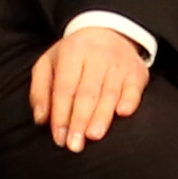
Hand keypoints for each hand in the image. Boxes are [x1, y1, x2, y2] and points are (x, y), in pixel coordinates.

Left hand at [29, 23, 149, 151]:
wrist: (109, 33)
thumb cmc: (73, 57)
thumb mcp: (49, 63)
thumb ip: (40, 90)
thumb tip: (41, 119)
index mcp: (72, 52)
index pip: (65, 88)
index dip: (61, 114)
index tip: (58, 138)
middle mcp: (97, 56)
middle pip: (87, 92)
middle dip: (79, 120)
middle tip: (74, 145)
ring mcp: (119, 63)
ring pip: (110, 92)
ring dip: (102, 116)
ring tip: (93, 136)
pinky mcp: (137, 71)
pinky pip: (134, 88)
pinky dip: (129, 100)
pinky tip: (123, 113)